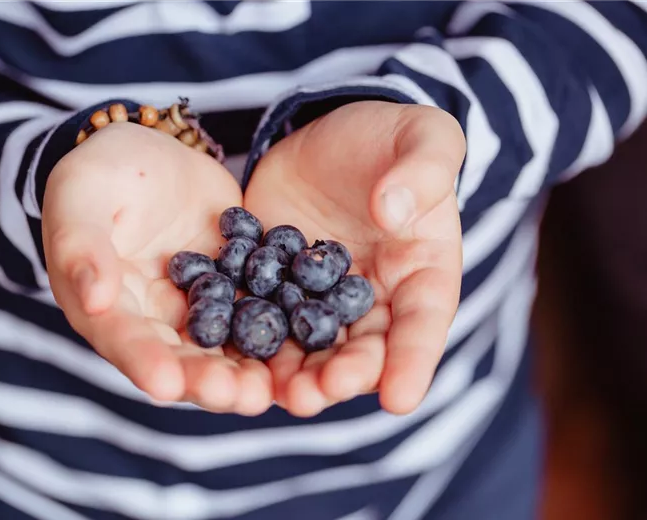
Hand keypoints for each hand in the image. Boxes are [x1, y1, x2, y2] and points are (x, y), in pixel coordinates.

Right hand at [43, 123, 272, 414]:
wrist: (152, 149)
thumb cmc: (100, 173)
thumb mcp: (81, 200)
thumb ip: (82, 249)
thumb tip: (94, 302)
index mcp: (106, 307)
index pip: (124, 340)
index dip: (145, 362)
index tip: (167, 385)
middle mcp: (155, 318)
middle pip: (182, 356)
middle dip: (210, 380)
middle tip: (242, 398)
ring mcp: (199, 304)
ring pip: (225, 344)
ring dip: (250, 368)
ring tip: (275, 388)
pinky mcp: (236, 283)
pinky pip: (259, 307)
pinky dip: (281, 325)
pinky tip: (308, 340)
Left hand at [244, 101, 464, 416]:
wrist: (333, 134)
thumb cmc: (394, 140)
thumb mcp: (423, 140)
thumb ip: (422, 171)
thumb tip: (392, 211)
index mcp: (421, 273)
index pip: (423, 323)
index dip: (413, 361)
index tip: (399, 399)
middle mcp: (372, 298)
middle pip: (361, 347)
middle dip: (340, 375)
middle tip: (315, 395)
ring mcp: (319, 296)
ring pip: (310, 344)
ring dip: (293, 372)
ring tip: (274, 394)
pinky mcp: (275, 282)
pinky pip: (263, 312)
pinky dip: (249, 335)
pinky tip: (229, 354)